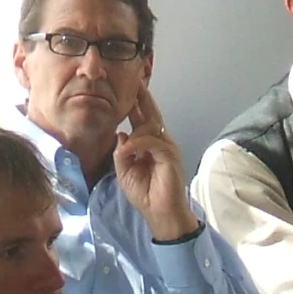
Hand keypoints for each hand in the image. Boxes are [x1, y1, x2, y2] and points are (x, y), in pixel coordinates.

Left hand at [113, 82, 199, 242]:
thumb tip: (121, 134)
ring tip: (125, 152)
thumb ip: (122, 152)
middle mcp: (161, 141)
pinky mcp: (171, 155)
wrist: (160, 212)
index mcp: (149, 144)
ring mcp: (167, 147)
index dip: (137, 103)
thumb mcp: (124, 171)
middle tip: (136, 81)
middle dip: (143, 98)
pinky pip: (153, 142)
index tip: (131, 88)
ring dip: (135, 134)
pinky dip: (139, 145)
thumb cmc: (145, 194)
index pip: (143, 119)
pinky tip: (129, 153)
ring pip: (150, 127)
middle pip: (151, 114)